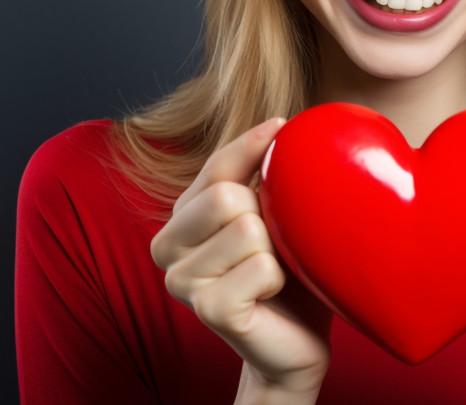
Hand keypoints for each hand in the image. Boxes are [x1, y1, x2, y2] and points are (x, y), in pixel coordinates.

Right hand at [150, 117, 332, 401]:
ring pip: (248, 230)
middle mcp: (167, 245)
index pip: (216, 164)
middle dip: (267, 215)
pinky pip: (262, 267)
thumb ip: (258, 173)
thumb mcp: (271, 212)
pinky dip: (280, 277)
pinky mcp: (208, 310)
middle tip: (274, 243)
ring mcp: (181, 281)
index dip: (253, 145)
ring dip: (277, 250)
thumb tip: (279, 124)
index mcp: (180, 215)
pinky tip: (272, 294)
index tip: (282, 127)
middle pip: (227, 196)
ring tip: (274, 270)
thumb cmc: (289, 270)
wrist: (298, 340)